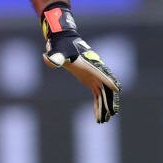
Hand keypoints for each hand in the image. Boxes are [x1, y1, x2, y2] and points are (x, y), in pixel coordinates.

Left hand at [41, 3, 120, 122]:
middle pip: (106, 87)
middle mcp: (96, 71)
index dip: (110, 80)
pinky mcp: (90, 80)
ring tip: (103, 120)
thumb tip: (46, 58)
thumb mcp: (58, 51)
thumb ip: (55, 56)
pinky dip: (98, 104)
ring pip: (103, 93)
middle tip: (110, 114)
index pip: (102, 73)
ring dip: (104, 106)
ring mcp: (94, 76)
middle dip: (109, 101)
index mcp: (91, 65)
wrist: (63, 42)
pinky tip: (97, 116)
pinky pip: (97, 94)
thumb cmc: (62, 47)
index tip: (117, 89)